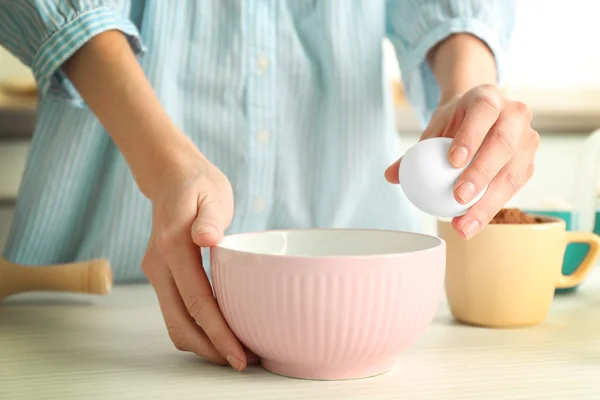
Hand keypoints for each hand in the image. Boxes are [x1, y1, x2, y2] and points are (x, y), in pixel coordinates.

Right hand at [141, 150, 257, 370]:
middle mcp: (159, 266)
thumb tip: (208, 239)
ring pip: (175, 324)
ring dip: (202, 344)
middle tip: (244, 362)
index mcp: (174, 247)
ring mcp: (157, 272)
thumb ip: (210, 217)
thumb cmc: (198, 184)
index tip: (241, 355)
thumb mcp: (212, 193)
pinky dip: (195, 329)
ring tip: (236, 351)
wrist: (171, 176)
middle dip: (211, 350)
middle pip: (182, 324)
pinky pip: (176, 312)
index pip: (199, 302)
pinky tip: (219, 331)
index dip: (219, 334)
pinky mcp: (162, 275)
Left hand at [386, 84, 539, 238]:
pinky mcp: (529, 163)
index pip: (483, 111)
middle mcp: (515, 114)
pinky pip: (514, 188)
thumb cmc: (454, 124)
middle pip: (503, 143)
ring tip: (464, 224)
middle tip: (458, 197)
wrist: (480, 117)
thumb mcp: (433, 130)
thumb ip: (412, 153)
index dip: (471, 136)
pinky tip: (471, 224)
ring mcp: (527, 139)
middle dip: (482, 172)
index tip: (453, 161)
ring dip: (488, 202)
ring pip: (513, 171)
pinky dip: (492, 207)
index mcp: (488, 97)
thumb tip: (391, 176)